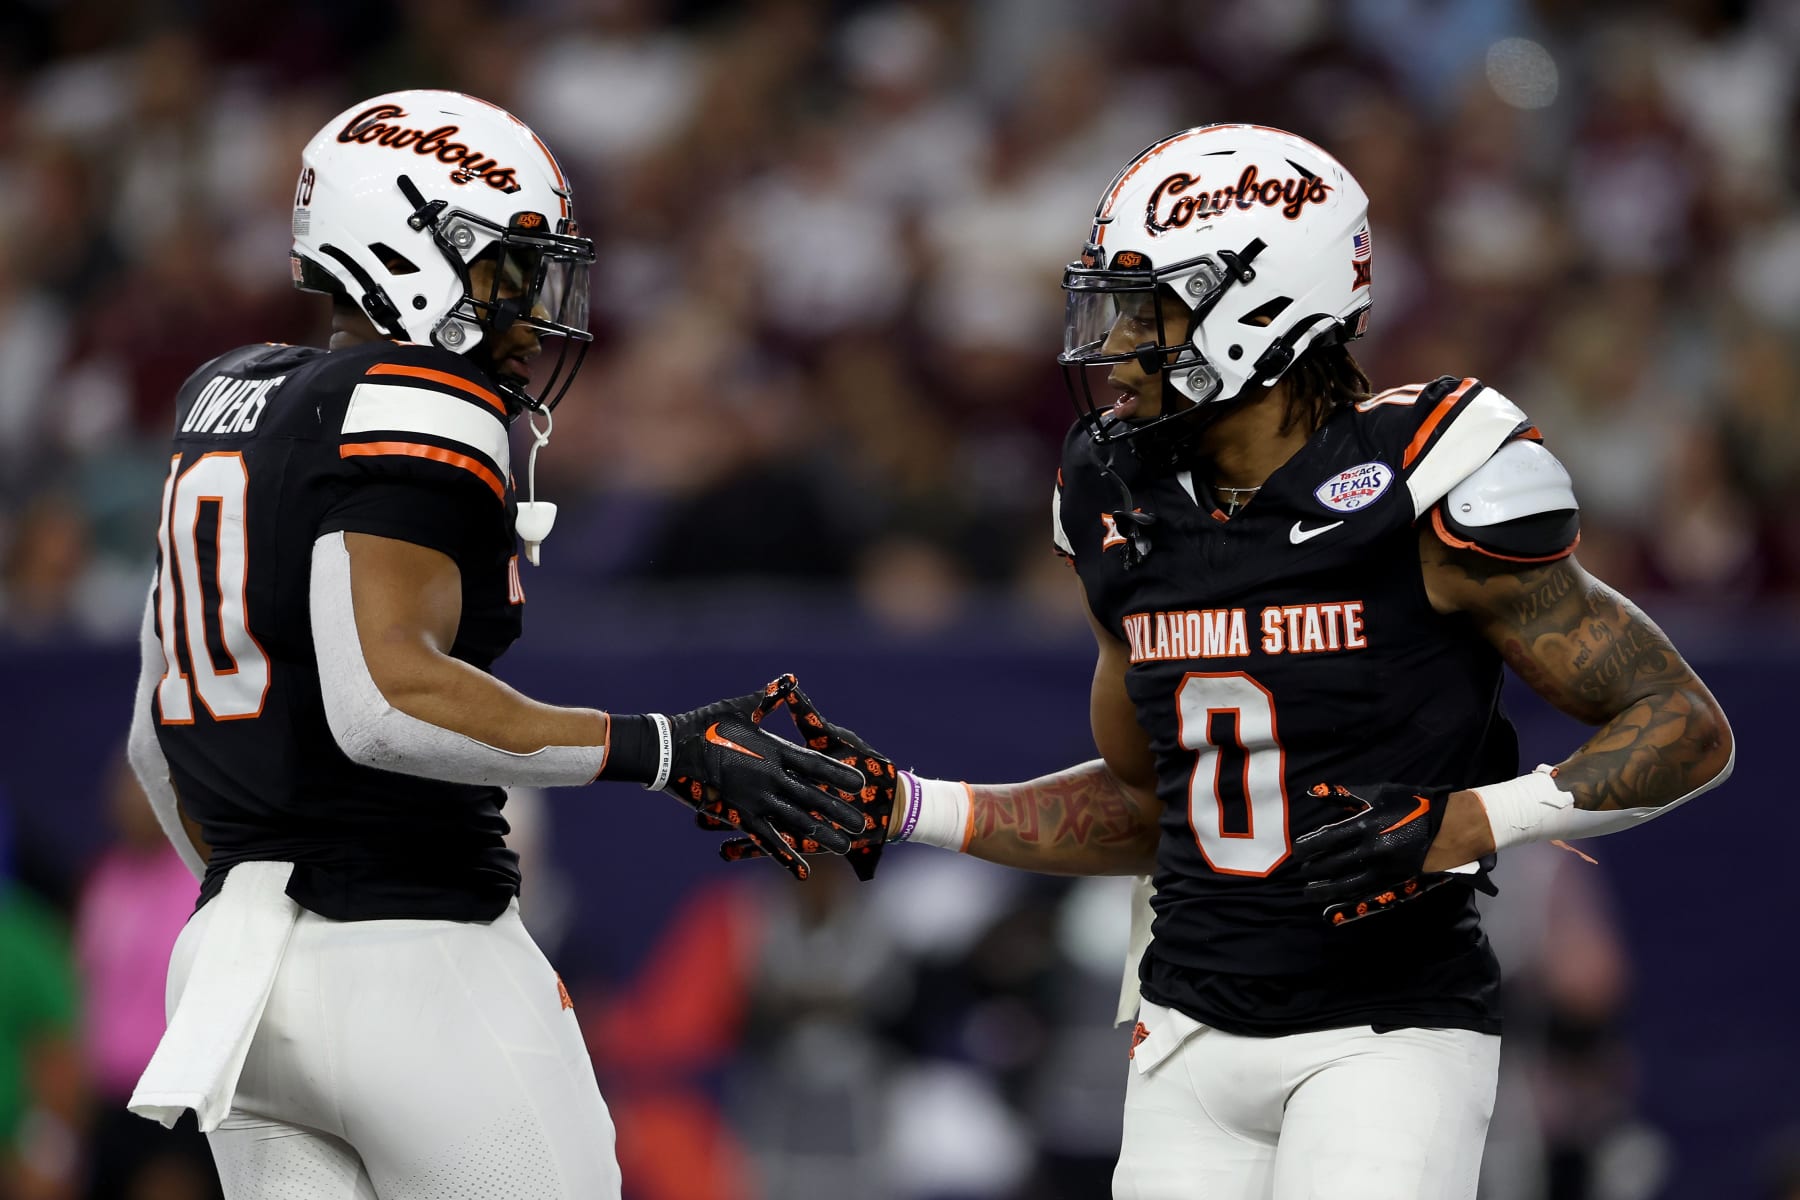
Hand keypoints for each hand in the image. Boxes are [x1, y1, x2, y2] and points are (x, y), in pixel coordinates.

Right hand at [660, 676, 870, 880]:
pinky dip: (785, 857)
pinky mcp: (739, 817)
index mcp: (775, 750)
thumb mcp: (740, 707)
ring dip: (823, 835)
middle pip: (815, 798)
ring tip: (845, 846)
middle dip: (840, 812)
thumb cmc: (703, 724)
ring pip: (798, 823)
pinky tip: (803, 871)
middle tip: (865, 824)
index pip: (816, 765)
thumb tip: (788, 680)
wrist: (670, 750)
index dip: (839, 774)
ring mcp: (757, 800)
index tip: (861, 784)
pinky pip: (767, 841)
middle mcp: (771, 778)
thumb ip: (768, 698)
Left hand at [1292, 782, 1486, 924]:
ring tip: (1309, 893)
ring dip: (1325, 890)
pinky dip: (1347, 900)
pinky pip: (1366, 893)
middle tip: (1302, 871)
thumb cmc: (1413, 803)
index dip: (1308, 847)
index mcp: (1365, 826)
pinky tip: (1334, 904)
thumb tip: (1314, 792)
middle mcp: (1371, 850)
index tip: (1297, 851)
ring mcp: (1384, 868)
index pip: (1326, 840)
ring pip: (1347, 884)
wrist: (1451, 826)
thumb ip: (1345, 795)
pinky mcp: (1395, 880)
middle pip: (1333, 864)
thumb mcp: (1378, 792)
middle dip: (1314, 869)